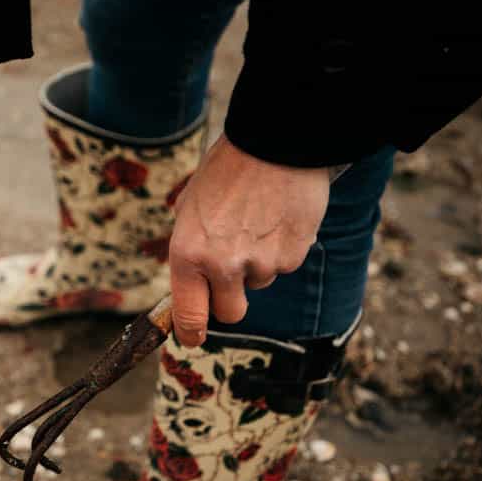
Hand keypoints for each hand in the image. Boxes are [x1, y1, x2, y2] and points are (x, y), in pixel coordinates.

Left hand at [168, 134, 330, 345]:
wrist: (273, 142)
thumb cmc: (226, 171)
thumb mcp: (190, 208)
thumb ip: (190, 248)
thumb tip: (192, 282)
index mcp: (188, 254)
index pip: (189, 317)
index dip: (191, 334)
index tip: (193, 338)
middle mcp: (223, 266)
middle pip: (231, 313)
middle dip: (230, 299)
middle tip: (232, 270)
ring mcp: (261, 264)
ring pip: (259, 284)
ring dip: (256, 263)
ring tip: (256, 221)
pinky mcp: (293, 255)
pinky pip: (283, 265)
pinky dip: (280, 248)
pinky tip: (276, 217)